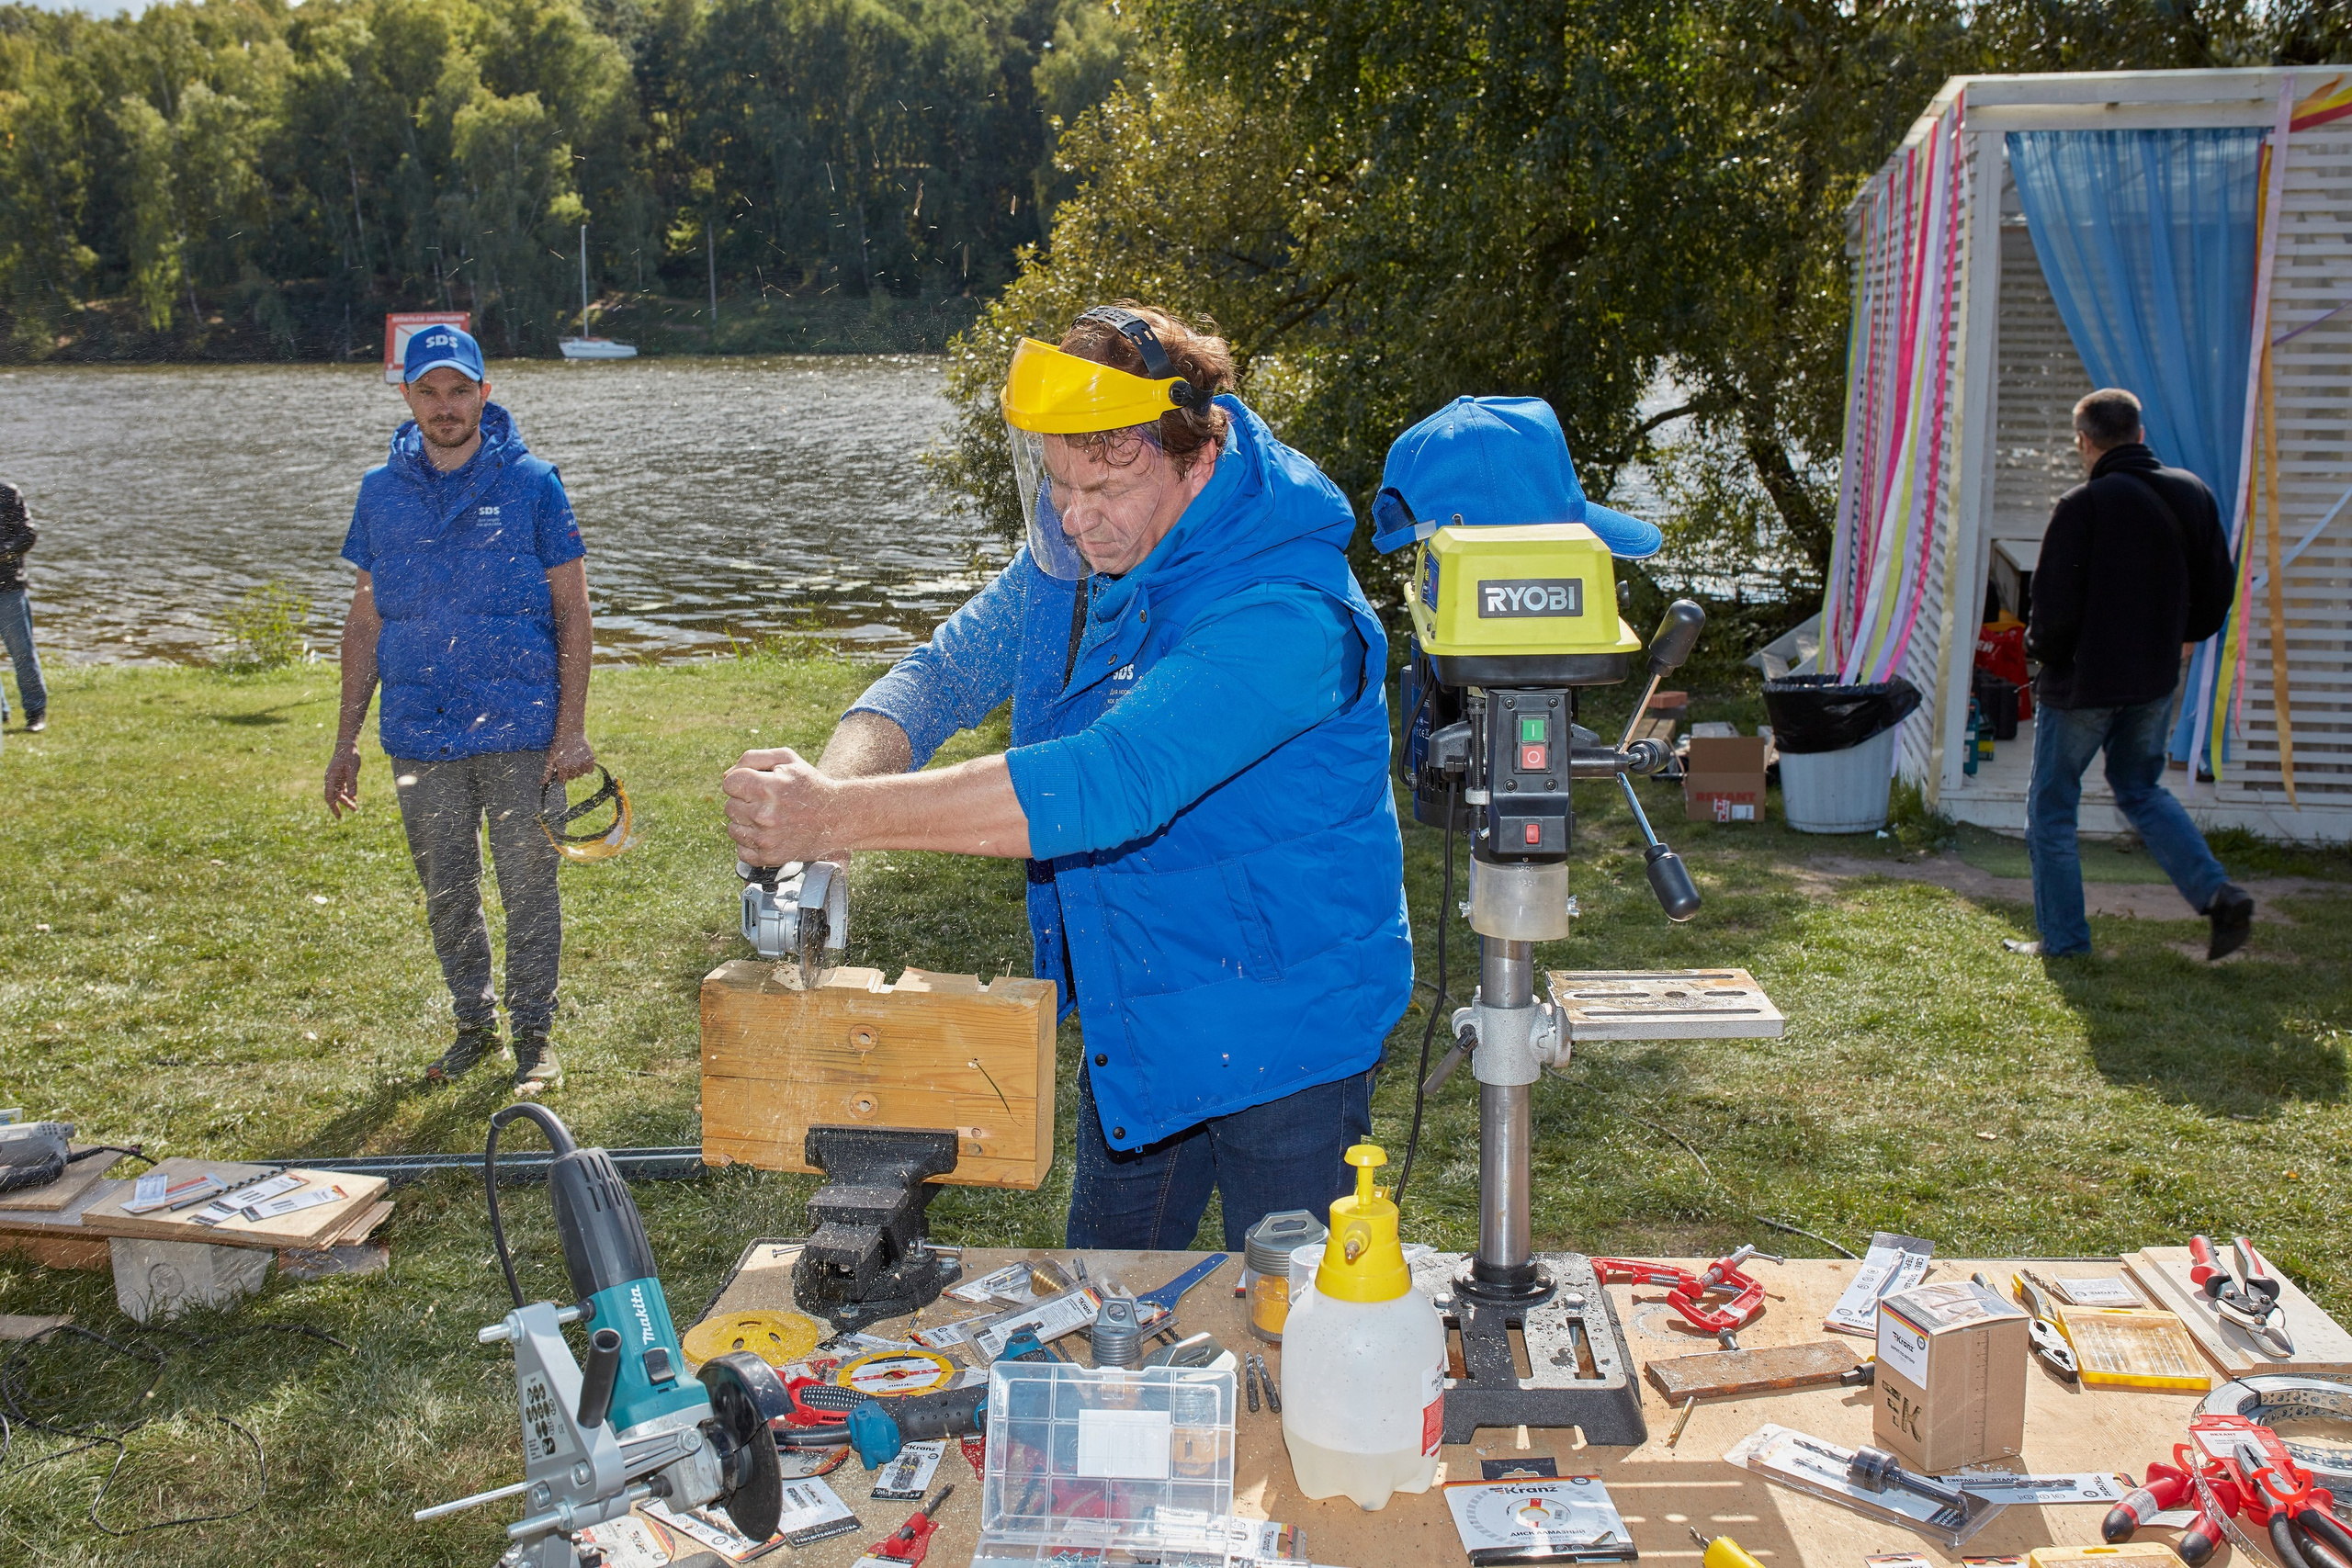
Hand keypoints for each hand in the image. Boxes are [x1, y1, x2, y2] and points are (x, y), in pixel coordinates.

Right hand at [324, 745, 361, 817]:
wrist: (346, 744)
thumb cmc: (349, 756)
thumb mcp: (353, 769)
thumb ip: (352, 783)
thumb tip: (353, 797)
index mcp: (331, 778)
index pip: (329, 797)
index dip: (333, 807)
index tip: (338, 816)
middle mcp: (330, 779)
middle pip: (335, 796)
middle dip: (343, 805)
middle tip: (353, 812)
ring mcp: (334, 777)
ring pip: (339, 792)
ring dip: (346, 800)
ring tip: (355, 808)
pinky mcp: (339, 775)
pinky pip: (342, 787)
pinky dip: (348, 793)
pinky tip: (354, 798)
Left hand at [544, 731, 596, 786]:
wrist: (571, 732)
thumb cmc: (559, 745)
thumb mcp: (551, 758)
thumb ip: (547, 772)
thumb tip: (542, 783)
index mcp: (563, 768)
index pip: (562, 780)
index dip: (560, 773)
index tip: (560, 765)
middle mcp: (574, 767)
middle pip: (571, 778)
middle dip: (568, 772)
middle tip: (567, 760)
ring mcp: (583, 764)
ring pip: (580, 774)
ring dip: (577, 769)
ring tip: (574, 758)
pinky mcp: (591, 760)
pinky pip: (589, 770)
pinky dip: (586, 767)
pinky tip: (581, 759)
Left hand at [723, 747, 847, 865]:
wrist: (836, 817)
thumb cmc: (809, 785)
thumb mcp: (786, 759)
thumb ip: (751, 759)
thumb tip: (726, 776)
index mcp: (767, 788)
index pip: (729, 783)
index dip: (741, 782)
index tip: (756, 785)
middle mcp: (764, 815)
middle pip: (729, 806)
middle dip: (744, 802)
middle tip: (767, 802)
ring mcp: (766, 839)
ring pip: (733, 828)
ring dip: (746, 823)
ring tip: (769, 818)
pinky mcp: (769, 856)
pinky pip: (741, 850)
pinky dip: (751, 843)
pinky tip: (768, 834)